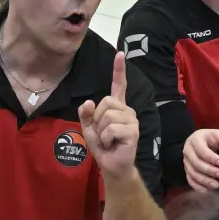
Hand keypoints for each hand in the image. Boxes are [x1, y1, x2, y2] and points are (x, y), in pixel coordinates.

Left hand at [79, 52, 138, 178]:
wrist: (112, 165)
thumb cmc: (102, 146)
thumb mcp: (88, 128)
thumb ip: (85, 114)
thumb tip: (88, 102)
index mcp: (117, 107)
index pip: (118, 86)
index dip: (119, 70)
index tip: (120, 54)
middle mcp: (127, 110)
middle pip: (106, 102)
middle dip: (97, 119)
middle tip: (103, 133)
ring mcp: (132, 120)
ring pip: (107, 115)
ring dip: (101, 131)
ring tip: (108, 140)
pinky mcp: (133, 131)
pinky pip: (111, 128)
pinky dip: (105, 138)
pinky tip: (112, 144)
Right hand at [183, 128, 218, 190]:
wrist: (200, 143)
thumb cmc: (210, 139)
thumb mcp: (217, 134)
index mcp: (195, 140)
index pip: (202, 150)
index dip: (212, 158)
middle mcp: (187, 151)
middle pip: (196, 163)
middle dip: (210, 171)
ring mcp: (186, 162)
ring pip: (193, 173)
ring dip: (204, 180)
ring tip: (217, 185)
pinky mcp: (187, 171)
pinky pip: (190, 180)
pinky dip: (198, 187)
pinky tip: (207, 191)